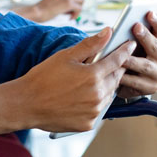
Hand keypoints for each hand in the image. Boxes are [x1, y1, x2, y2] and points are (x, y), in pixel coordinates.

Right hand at [18, 29, 134, 131]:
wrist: (26, 105)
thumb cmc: (43, 78)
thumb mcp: (66, 56)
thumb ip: (90, 45)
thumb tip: (108, 32)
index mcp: (93, 76)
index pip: (117, 61)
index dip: (125, 51)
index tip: (130, 45)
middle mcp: (97, 95)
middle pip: (116, 79)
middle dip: (116, 69)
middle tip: (111, 63)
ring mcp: (93, 112)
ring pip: (109, 95)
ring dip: (106, 86)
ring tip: (93, 80)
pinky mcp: (88, 124)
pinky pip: (98, 110)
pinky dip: (95, 102)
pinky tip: (83, 97)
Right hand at [32, 0, 84, 21]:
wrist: (36, 12)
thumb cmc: (42, 10)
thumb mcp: (53, 1)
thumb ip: (63, 1)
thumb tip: (73, 7)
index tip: (74, 4)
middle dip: (79, 1)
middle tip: (73, 9)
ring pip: (82, 0)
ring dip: (78, 8)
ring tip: (69, 14)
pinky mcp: (68, 3)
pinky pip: (79, 8)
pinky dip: (76, 15)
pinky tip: (70, 18)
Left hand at [117, 12, 156, 98]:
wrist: (125, 81)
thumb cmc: (128, 54)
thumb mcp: (132, 38)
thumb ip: (138, 24)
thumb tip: (156, 0)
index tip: (149, 12)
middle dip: (146, 36)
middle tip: (135, 26)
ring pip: (146, 65)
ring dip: (133, 59)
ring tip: (121, 54)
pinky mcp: (151, 87)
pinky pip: (137, 82)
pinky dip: (125, 77)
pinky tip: (116, 71)